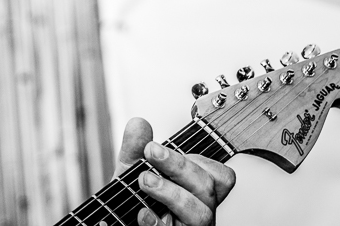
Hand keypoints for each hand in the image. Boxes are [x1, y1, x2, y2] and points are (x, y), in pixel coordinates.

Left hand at [116, 118, 235, 225]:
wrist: (118, 218)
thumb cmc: (133, 196)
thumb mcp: (131, 168)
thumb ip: (135, 147)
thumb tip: (139, 124)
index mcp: (197, 191)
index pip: (221, 176)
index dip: (201, 159)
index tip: (168, 148)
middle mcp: (198, 211)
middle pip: (207, 189)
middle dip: (180, 166)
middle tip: (152, 152)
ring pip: (199, 215)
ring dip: (171, 193)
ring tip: (145, 180)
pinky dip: (157, 224)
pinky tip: (142, 213)